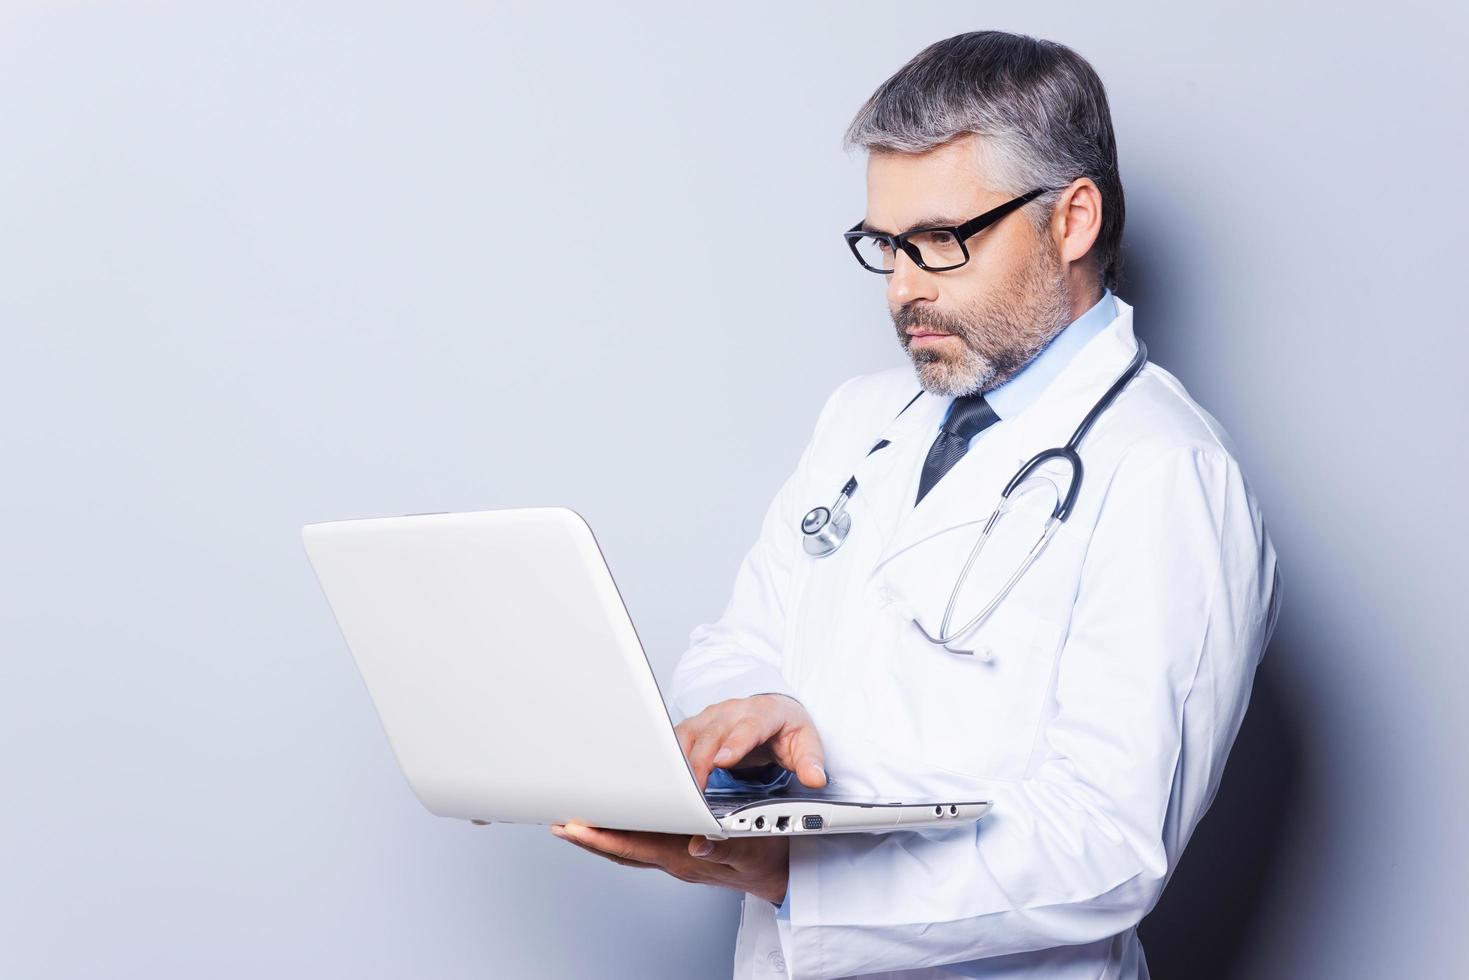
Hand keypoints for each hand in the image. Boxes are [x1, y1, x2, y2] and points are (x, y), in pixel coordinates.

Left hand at [549, 822, 789, 904]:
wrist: (781, 873)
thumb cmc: (769, 857)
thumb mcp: (754, 848)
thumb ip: (725, 848)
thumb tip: (698, 846)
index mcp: (687, 857)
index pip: (636, 847)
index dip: (604, 838)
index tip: (579, 827)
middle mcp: (676, 860)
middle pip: (622, 851)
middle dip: (589, 839)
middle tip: (559, 823)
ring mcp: (676, 859)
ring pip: (627, 850)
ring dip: (597, 839)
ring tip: (571, 825)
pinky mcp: (679, 853)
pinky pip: (640, 847)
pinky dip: (618, 837)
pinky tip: (608, 828)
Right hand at [674, 693, 826, 791]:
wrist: (773, 711)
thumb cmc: (787, 728)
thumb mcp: (807, 743)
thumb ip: (811, 762)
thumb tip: (816, 779)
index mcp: (764, 712)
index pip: (749, 727)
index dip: (735, 744)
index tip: (723, 761)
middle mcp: (734, 711)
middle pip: (713, 733)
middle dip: (700, 760)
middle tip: (694, 788)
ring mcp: (712, 716)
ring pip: (690, 734)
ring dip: (680, 759)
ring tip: (675, 787)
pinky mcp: (697, 725)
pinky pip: (678, 737)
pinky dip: (670, 756)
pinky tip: (665, 775)